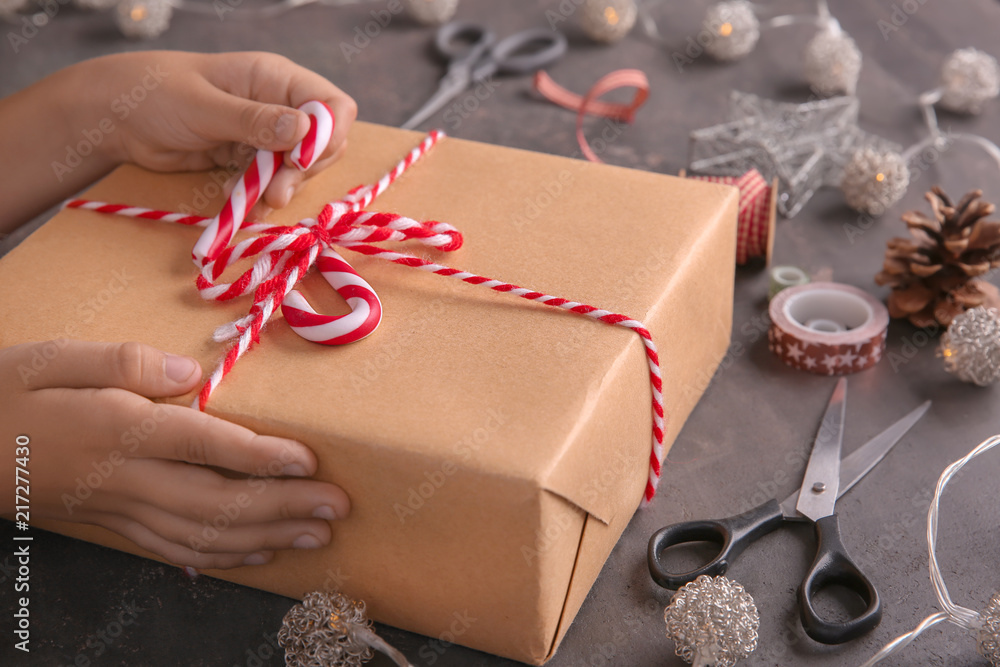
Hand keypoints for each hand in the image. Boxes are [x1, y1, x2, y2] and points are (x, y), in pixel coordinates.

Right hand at [1, 340, 349, 569]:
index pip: (205, 446)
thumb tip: (194, 374)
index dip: (263, 457)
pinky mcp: (114, 525)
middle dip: (284, 507)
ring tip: (317, 535)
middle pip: (219, 501)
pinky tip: (257, 555)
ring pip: (204, 536)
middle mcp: (128, 478)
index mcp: (119, 430)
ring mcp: (121, 510)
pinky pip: (175, 551)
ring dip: (266, 537)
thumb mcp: (54, 357)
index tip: (312, 462)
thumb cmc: (5, 394)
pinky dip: (222, 557)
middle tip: (339, 507)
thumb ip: (126, 361)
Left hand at [81, 50, 356, 209]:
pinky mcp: (247, 157)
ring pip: (297, 169)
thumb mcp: (205, 107)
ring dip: (280, 189)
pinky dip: (259, 196)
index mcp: (273, 78)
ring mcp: (263, 133)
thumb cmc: (154, 94)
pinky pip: (270, 181)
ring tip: (254, 202)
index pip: (332, 105)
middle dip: (303, 172)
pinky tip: (237, 201)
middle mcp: (276, 104)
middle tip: (276, 193)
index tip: (302, 162)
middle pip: (321, 144)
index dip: (328, 136)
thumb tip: (305, 131)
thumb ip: (255, 120)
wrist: (114, 117)